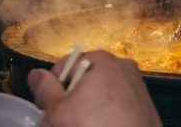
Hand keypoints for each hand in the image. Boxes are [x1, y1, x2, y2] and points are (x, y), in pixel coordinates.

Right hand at [28, 50, 160, 126]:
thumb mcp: (58, 111)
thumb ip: (44, 90)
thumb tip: (36, 76)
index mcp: (100, 60)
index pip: (65, 66)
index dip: (53, 88)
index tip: (52, 107)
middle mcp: (122, 67)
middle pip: (84, 80)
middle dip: (73, 100)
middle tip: (67, 121)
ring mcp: (136, 87)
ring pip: (102, 96)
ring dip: (90, 111)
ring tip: (85, 125)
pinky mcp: (145, 107)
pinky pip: (118, 108)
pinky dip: (109, 118)